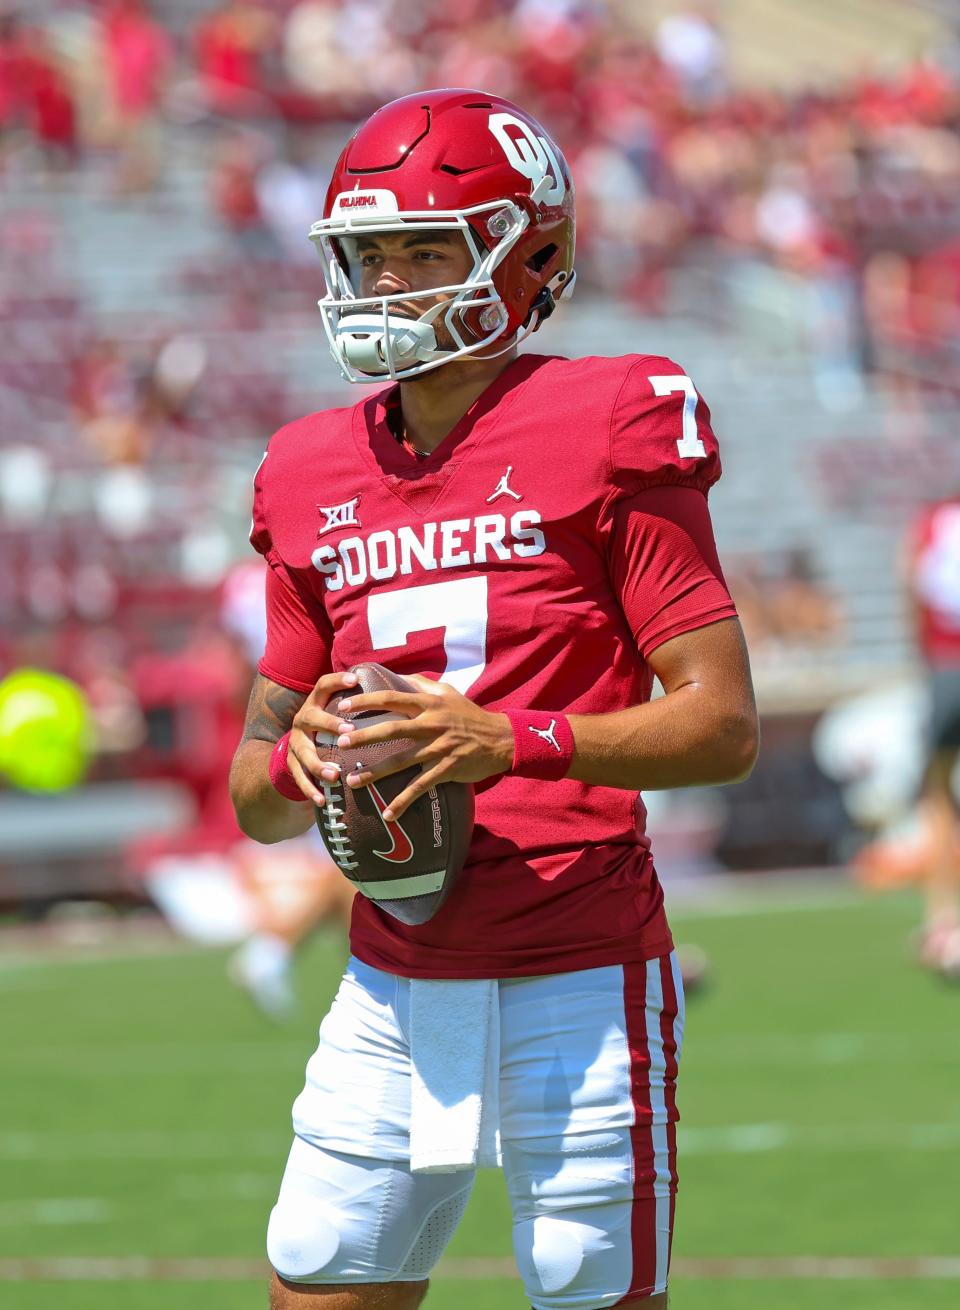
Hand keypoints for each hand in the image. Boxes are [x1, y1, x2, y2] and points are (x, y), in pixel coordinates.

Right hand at [285, 671, 359, 805]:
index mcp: (317, 702)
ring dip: (318, 764)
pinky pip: (298, 778)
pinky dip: (310, 789)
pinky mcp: (292, 764)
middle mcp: (303, 719)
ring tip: (335, 775)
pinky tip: (322, 800)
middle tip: (348, 731)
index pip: (323, 685)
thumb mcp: (340, 709)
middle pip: (311, 718)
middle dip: (329, 724)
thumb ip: (364, 700)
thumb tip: (403, 686)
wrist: (299, 744)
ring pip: (303, 752)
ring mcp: (295, 742)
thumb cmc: (333, 724)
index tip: (354, 680)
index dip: (337, 681)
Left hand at [331, 675, 514, 820]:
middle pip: (391, 729)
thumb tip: (398, 676)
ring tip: (352, 780)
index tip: (343, 708)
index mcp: (429, 704)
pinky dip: (403, 801)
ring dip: (375, 772)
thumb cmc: (470, 715)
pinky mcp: (446, 770)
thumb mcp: (449, 692)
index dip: (365, 702)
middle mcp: (431, 724)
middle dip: (363, 736)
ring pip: (401, 761)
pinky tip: (388, 814)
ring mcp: (438, 748)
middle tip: (339, 743)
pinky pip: (420, 787)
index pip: (391, 699)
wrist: (501, 739)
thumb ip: (422, 684)